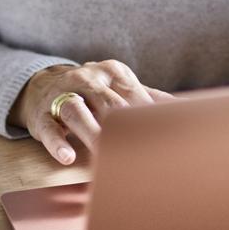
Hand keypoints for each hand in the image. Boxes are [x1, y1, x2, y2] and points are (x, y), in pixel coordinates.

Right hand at [8, 60, 172, 164]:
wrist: (43, 85)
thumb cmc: (93, 91)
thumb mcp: (119, 88)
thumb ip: (149, 98)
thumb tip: (186, 108)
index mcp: (113, 73)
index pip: (134, 96)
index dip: (148, 119)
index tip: (164, 141)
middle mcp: (88, 79)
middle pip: (108, 103)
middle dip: (122, 126)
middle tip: (139, 151)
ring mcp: (62, 94)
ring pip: (77, 111)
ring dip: (92, 132)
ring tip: (104, 153)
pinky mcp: (42, 115)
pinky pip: (49, 128)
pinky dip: (58, 142)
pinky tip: (68, 157)